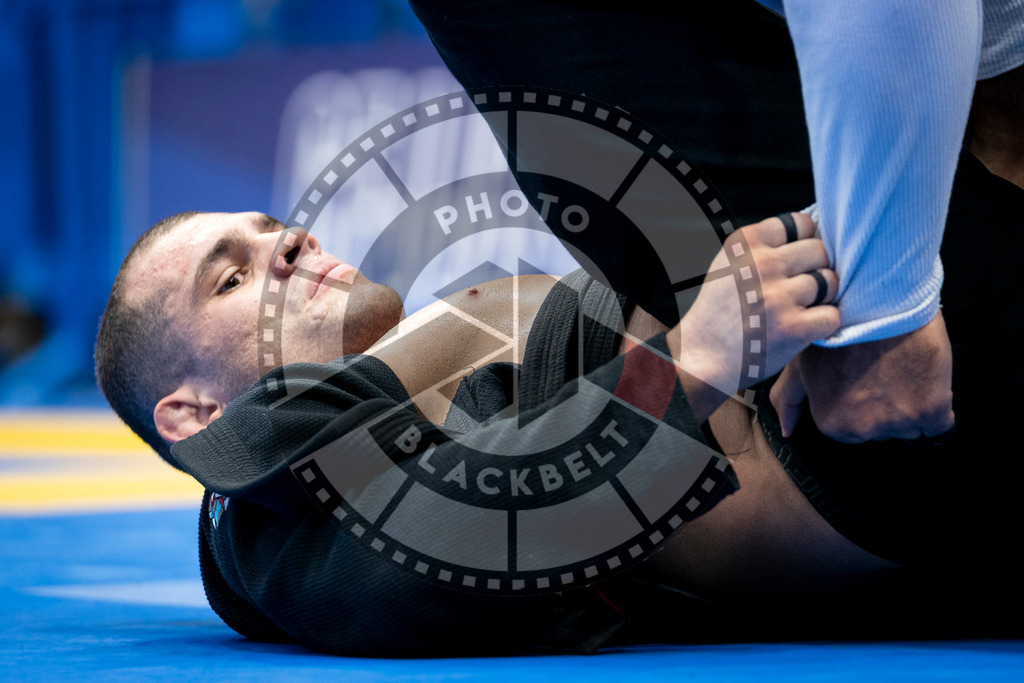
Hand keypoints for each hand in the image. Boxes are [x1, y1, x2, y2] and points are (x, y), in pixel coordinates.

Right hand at [669, 213, 839, 421]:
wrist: (700, 358)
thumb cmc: (719, 311)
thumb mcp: (729, 263)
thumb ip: (763, 246)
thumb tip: (815, 229)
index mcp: (745, 242)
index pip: (802, 223)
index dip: (805, 241)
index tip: (796, 260)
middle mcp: (762, 264)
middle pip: (821, 251)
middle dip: (816, 268)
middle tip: (799, 288)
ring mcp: (779, 296)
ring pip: (830, 281)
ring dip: (822, 296)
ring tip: (800, 308)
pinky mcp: (793, 328)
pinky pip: (833, 315)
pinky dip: (823, 323)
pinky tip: (804, 327)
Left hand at [770, 311, 954, 440]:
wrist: (879, 297)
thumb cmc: (837, 327)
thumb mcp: (798, 362)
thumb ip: (788, 399)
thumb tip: (786, 431)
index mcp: (831, 423)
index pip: (855, 432)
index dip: (862, 404)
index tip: (866, 380)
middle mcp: (863, 429)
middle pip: (884, 432)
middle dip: (886, 407)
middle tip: (885, 371)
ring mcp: (898, 422)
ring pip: (912, 429)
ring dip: (912, 407)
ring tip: (903, 370)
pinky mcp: (932, 410)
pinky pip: (942, 428)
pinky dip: (940, 413)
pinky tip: (929, 385)